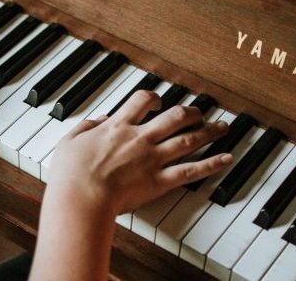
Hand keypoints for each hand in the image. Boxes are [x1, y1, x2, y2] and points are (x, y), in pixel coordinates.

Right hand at [48, 89, 231, 214]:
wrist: (81, 197)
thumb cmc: (70, 174)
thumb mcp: (70, 141)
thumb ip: (87, 127)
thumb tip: (99, 120)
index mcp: (118, 127)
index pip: (141, 101)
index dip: (153, 98)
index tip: (157, 102)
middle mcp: (140, 138)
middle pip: (174, 117)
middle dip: (190, 112)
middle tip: (199, 112)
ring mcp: (152, 159)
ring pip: (188, 139)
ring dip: (208, 131)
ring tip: (222, 127)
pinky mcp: (159, 181)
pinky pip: (191, 170)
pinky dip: (212, 164)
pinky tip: (226, 158)